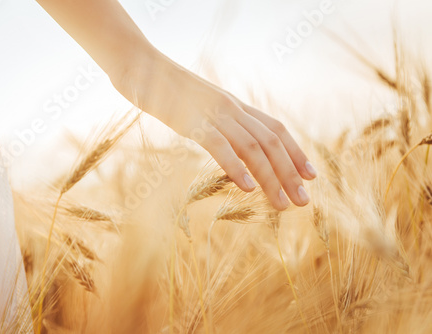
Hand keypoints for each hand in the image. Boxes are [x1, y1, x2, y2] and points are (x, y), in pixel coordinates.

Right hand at [112, 52, 316, 210]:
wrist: (141, 66)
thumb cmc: (167, 89)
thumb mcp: (201, 105)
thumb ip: (218, 121)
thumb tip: (230, 142)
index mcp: (235, 105)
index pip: (275, 129)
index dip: (296, 152)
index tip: (310, 175)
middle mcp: (231, 108)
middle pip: (270, 142)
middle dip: (290, 172)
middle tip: (303, 201)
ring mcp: (213, 114)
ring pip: (252, 147)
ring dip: (270, 177)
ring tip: (282, 204)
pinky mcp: (192, 122)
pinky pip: (219, 146)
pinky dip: (236, 167)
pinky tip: (247, 187)